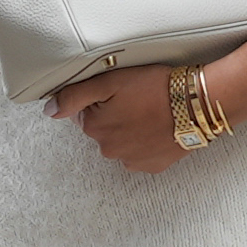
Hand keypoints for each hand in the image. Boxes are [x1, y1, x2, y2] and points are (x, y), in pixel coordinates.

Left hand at [44, 62, 186, 172]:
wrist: (196, 104)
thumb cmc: (156, 88)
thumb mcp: (109, 81)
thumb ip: (74, 95)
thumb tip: (50, 110)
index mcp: (95, 127)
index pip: (86, 113)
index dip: (103, 99)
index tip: (121, 91)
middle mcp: (109, 149)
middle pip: (104, 129)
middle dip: (117, 115)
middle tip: (138, 99)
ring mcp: (131, 161)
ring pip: (123, 142)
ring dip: (132, 129)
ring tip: (152, 112)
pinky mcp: (152, 166)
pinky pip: (142, 154)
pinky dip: (147, 142)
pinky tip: (159, 127)